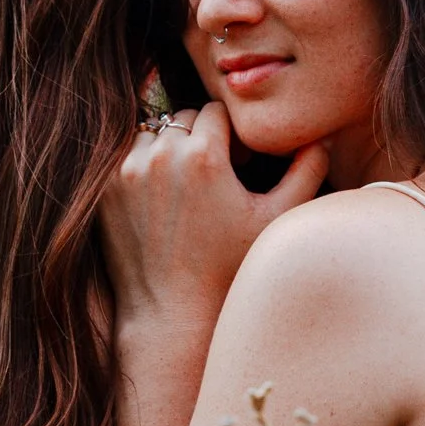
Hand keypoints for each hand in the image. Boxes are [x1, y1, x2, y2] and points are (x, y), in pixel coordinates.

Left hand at [101, 102, 329, 333]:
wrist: (173, 313)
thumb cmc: (230, 270)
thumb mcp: (277, 220)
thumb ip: (307, 170)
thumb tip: (318, 138)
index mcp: (203, 155)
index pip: (217, 111)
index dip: (232, 135)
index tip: (238, 163)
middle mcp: (161, 156)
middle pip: (184, 118)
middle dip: (201, 137)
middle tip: (215, 174)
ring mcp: (126, 171)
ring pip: (152, 133)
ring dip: (169, 147)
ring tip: (186, 184)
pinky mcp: (105, 189)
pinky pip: (124, 156)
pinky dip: (142, 165)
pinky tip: (159, 198)